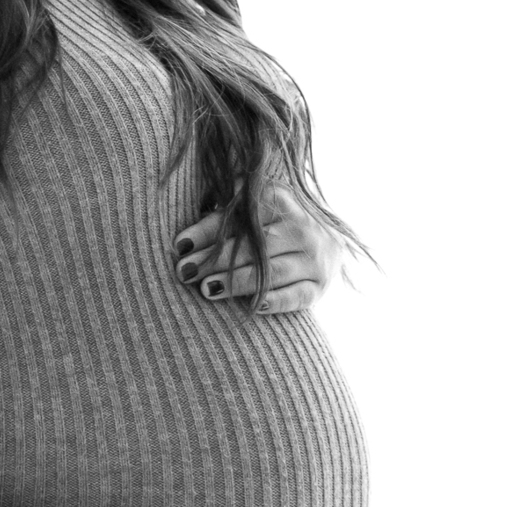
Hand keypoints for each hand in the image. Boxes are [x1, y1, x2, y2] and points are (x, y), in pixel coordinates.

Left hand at [173, 182, 342, 314]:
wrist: (326, 242)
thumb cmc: (274, 223)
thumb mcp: (257, 204)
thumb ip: (230, 202)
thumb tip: (196, 205)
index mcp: (282, 200)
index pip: (240, 215)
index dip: (208, 230)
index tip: (179, 244)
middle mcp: (302, 227)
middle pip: (253, 246)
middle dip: (214, 259)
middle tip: (184, 271)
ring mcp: (313, 258)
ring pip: (272, 273)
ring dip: (237, 282)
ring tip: (206, 289)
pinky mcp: (319, 286)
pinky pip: (297, 296)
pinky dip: (276, 301)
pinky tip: (254, 306)